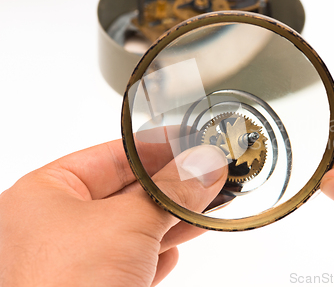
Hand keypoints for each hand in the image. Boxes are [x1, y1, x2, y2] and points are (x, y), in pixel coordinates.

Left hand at [0, 135, 226, 285]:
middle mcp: (54, 225)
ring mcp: (73, 260)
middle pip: (126, 191)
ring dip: (172, 218)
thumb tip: (204, 164)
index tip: (191, 141)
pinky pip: (131, 259)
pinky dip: (157, 251)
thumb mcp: (130, 223)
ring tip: (207, 203)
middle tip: (208, 172)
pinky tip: (175, 245)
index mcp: (45, 194)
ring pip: (133, 227)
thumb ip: (171, 190)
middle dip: (171, 184)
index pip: (112, 155)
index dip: (156, 147)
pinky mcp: (93, 286)